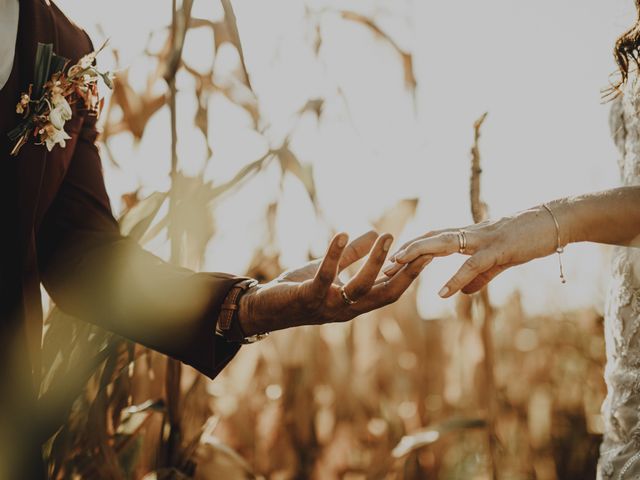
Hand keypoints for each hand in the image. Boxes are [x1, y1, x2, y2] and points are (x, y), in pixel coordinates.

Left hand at [238, 231, 431, 334]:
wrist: (264, 309)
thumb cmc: (297, 290)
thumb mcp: (329, 270)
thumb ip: (352, 256)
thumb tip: (376, 232)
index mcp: (355, 303)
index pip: (390, 290)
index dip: (410, 274)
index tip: (428, 254)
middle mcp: (347, 309)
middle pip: (385, 294)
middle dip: (404, 272)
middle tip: (422, 249)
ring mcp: (329, 305)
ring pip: (361, 286)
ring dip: (375, 261)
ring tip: (387, 236)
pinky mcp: (309, 297)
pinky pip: (327, 276)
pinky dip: (336, 255)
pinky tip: (342, 234)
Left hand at [383, 206, 558, 297]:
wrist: (558, 223)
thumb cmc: (529, 239)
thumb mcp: (501, 261)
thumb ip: (481, 277)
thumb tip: (463, 292)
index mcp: (470, 237)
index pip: (434, 239)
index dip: (413, 247)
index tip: (392, 259)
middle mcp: (471, 234)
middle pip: (430, 238)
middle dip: (406, 249)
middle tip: (383, 262)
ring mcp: (483, 239)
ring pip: (443, 244)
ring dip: (418, 253)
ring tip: (397, 265)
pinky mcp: (499, 248)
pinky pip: (473, 265)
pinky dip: (455, 278)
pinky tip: (442, 293)